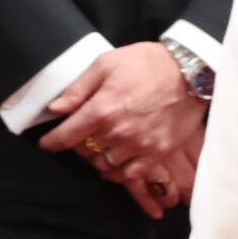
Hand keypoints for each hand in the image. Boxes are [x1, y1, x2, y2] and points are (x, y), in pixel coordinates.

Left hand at [39, 42, 206, 216]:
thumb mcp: (106, 64)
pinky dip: (119, 173)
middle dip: (79, 144)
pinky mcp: (158, 152)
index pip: (67, 135)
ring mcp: (140, 145)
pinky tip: (117, 163)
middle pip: (85, 151)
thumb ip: (79, 89)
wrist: (191, 72)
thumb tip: (56, 108)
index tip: (47, 144)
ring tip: (101, 147)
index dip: (52, 142)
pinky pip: (131, 175)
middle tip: (83, 135)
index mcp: (103, 109)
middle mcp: (119, 132)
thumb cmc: (147, 63)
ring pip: (105, 165)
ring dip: (98, 157)